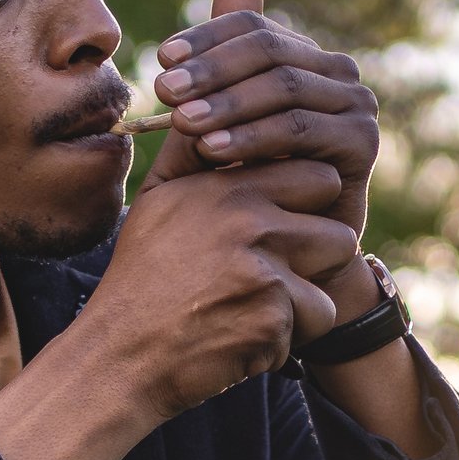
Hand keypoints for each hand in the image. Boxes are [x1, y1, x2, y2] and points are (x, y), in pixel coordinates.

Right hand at [80, 156, 359, 407]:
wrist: (121, 357)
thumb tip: (214, 102)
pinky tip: (248, 335)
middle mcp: (244, 218)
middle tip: (280, 267)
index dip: (306, 201)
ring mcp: (261, 266)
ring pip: (336, 260)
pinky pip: (320, 314)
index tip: (286, 226)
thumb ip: (192, 149)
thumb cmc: (143, 279)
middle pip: (332, 209)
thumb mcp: (157, 200)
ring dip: (313, 282)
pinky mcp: (273, 315)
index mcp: (221, 185)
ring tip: (263, 302)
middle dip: (318, 240)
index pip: (312, 173)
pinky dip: (293, 332)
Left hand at [145, 0, 379, 248]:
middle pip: (269, 51)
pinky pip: (301, 129)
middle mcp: (336, 73)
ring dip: (227, 104)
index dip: (205, 39)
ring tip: (183, 122)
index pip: (252, 27)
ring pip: (283, 89)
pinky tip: (213, 152)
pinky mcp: (362, 144)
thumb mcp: (221, 118)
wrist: (285, 257)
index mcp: (303, 57)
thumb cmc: (245, 186)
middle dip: (212, 70)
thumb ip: (223, 57)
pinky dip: (253, 137)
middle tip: (166, 91)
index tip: (162, 60)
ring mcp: (356, 106)